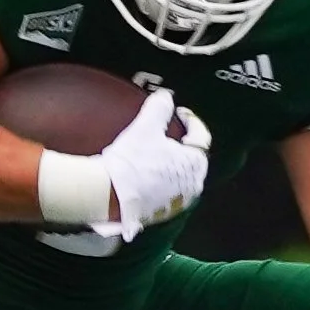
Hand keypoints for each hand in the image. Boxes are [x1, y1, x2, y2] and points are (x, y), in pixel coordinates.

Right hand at [95, 90, 209, 242]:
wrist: (109, 195)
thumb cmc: (132, 160)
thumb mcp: (146, 126)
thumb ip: (160, 107)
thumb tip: (165, 97)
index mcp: (195, 163)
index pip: (200, 135)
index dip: (191, 120)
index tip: (179, 112)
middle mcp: (193, 185)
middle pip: (193, 158)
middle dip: (183, 144)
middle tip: (170, 132)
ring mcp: (178, 202)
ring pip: (180, 176)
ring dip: (172, 164)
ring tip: (157, 153)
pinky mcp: (163, 212)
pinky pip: (167, 190)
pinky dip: (162, 179)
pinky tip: (147, 173)